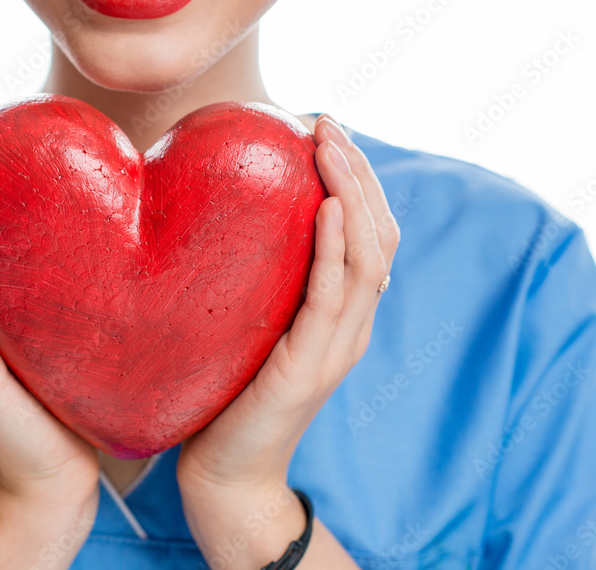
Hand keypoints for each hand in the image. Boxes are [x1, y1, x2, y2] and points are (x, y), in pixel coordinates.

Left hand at [175, 113, 398, 566]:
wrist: (224, 474)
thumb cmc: (223, 396)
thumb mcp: (245, 323)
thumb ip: (253, 278)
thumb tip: (215, 217)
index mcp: (339, 313)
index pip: (369, 233)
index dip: (357, 179)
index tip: (324, 130)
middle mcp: (351, 325)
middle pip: (380, 233)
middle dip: (358, 170)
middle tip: (327, 122)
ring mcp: (338, 347)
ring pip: (370, 255)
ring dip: (353, 191)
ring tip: (329, 143)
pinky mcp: (312, 368)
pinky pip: (335, 297)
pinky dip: (338, 248)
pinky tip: (327, 207)